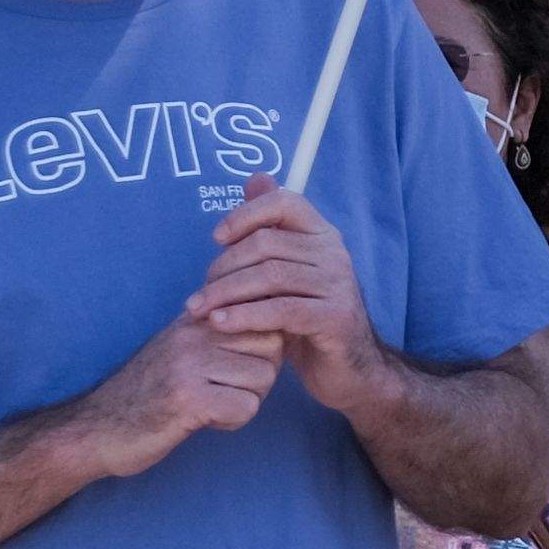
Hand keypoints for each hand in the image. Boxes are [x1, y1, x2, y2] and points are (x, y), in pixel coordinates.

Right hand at [70, 309, 282, 475]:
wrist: (96, 428)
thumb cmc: (149, 392)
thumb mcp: (182, 348)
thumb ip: (219, 329)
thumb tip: (274, 314)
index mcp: (196, 318)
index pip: (266, 318)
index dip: (262, 351)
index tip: (235, 369)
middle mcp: (193, 333)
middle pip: (272, 348)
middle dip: (260, 377)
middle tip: (226, 392)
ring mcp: (188, 363)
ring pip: (263, 378)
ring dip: (245, 401)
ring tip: (211, 406)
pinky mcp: (186, 398)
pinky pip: (245, 407)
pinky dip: (232, 422)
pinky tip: (203, 421)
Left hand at [193, 178, 391, 409]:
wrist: (349, 370)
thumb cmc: (309, 319)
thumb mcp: (288, 272)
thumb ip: (271, 229)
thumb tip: (256, 178)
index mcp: (322, 235)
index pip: (285, 202)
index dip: (246, 214)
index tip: (217, 239)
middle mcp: (334, 254)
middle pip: (266, 244)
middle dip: (223, 267)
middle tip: (199, 293)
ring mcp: (338, 285)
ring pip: (269, 277)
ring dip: (225, 294)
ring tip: (200, 311)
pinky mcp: (335, 318)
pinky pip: (281, 310)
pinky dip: (245, 316)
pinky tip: (221, 324)